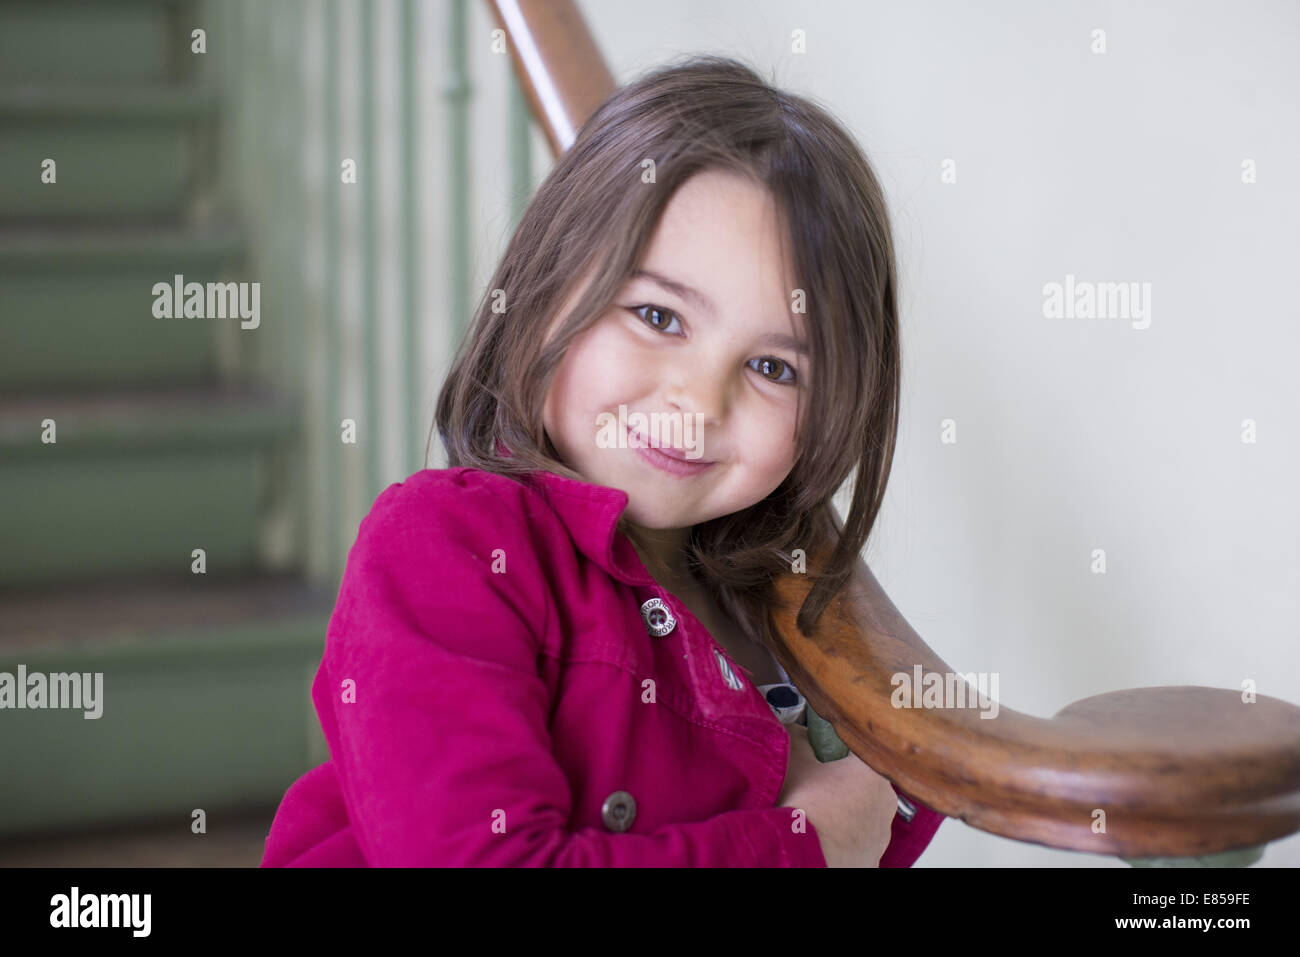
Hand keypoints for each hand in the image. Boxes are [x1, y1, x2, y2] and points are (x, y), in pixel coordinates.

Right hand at [777, 722, 896, 866]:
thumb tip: (797, 729)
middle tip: (813, 788)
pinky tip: (823, 838)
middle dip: (840, 786)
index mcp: (874, 772)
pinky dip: (842, 841)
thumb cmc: (804, 806)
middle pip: (861, 785)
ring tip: (815, 816)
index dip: (836, 753)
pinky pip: (857, 844)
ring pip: (860, 817)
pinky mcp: (872, 862)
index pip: (858, 752)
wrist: (805, 855)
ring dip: (842, 815)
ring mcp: (882, 836)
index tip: (819, 757)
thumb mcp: (794, 759)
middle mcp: (886, 804)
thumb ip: (798, 736)